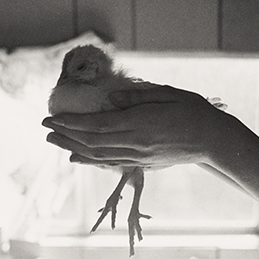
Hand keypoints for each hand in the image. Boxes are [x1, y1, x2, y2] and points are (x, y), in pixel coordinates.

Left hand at [42, 85, 234, 168]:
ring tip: (54, 141)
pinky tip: (77, 157)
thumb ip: (137, 96)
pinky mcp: (143, 164)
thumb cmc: (193, 110)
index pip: (95, 125)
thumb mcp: (166, 94)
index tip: (50, 117)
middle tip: (44, 127)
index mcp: (139, 124)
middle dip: (64, 134)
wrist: (214, 140)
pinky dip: (90, 161)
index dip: (70, 123)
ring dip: (72, 148)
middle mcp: (134, 144)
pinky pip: (110, 163)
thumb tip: (110, 98)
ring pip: (97, 155)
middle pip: (91, 142)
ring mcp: (138, 157)